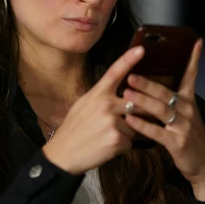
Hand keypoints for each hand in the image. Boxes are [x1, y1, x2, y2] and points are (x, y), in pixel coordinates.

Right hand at [42, 45, 144, 174]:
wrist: (63, 154)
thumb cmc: (73, 129)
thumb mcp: (83, 105)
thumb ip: (102, 98)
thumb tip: (122, 97)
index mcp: (97, 94)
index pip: (115, 72)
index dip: (129, 59)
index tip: (141, 49)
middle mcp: (106, 104)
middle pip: (135, 104)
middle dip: (132, 114)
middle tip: (112, 123)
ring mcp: (112, 121)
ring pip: (134, 126)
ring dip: (125, 133)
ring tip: (104, 137)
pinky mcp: (117, 139)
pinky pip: (130, 142)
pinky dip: (122, 146)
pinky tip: (106, 147)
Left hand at [122, 40, 204, 200]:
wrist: (204, 166)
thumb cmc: (189, 138)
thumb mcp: (185, 116)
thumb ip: (171, 101)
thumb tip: (153, 86)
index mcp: (187, 101)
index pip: (191, 75)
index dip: (193, 59)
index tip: (195, 41)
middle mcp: (187, 110)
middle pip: (165, 92)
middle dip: (147, 83)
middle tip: (130, 74)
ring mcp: (183, 126)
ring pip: (160, 110)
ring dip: (142, 101)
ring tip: (126, 94)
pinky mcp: (177, 143)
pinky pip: (157, 132)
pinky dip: (143, 125)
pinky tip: (130, 120)